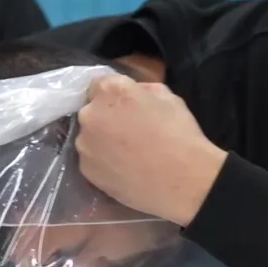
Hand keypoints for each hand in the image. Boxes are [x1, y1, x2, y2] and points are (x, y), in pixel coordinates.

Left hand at [76, 75, 226, 226]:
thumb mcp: (169, 97)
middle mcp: (89, 114)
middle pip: (91, 111)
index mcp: (110, 91)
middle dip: (106, 117)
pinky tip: (124, 170)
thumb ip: (143, 90)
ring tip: (127, 155)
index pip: (99, 84)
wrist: (183, 182)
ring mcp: (84, 145)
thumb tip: (135, 95)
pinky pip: (92, 160)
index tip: (126, 106)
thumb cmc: (180, 135)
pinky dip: (103, 163)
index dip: (114, 95)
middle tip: (128, 131)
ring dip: (102, 141)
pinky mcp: (86, 171)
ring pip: (89, 137)